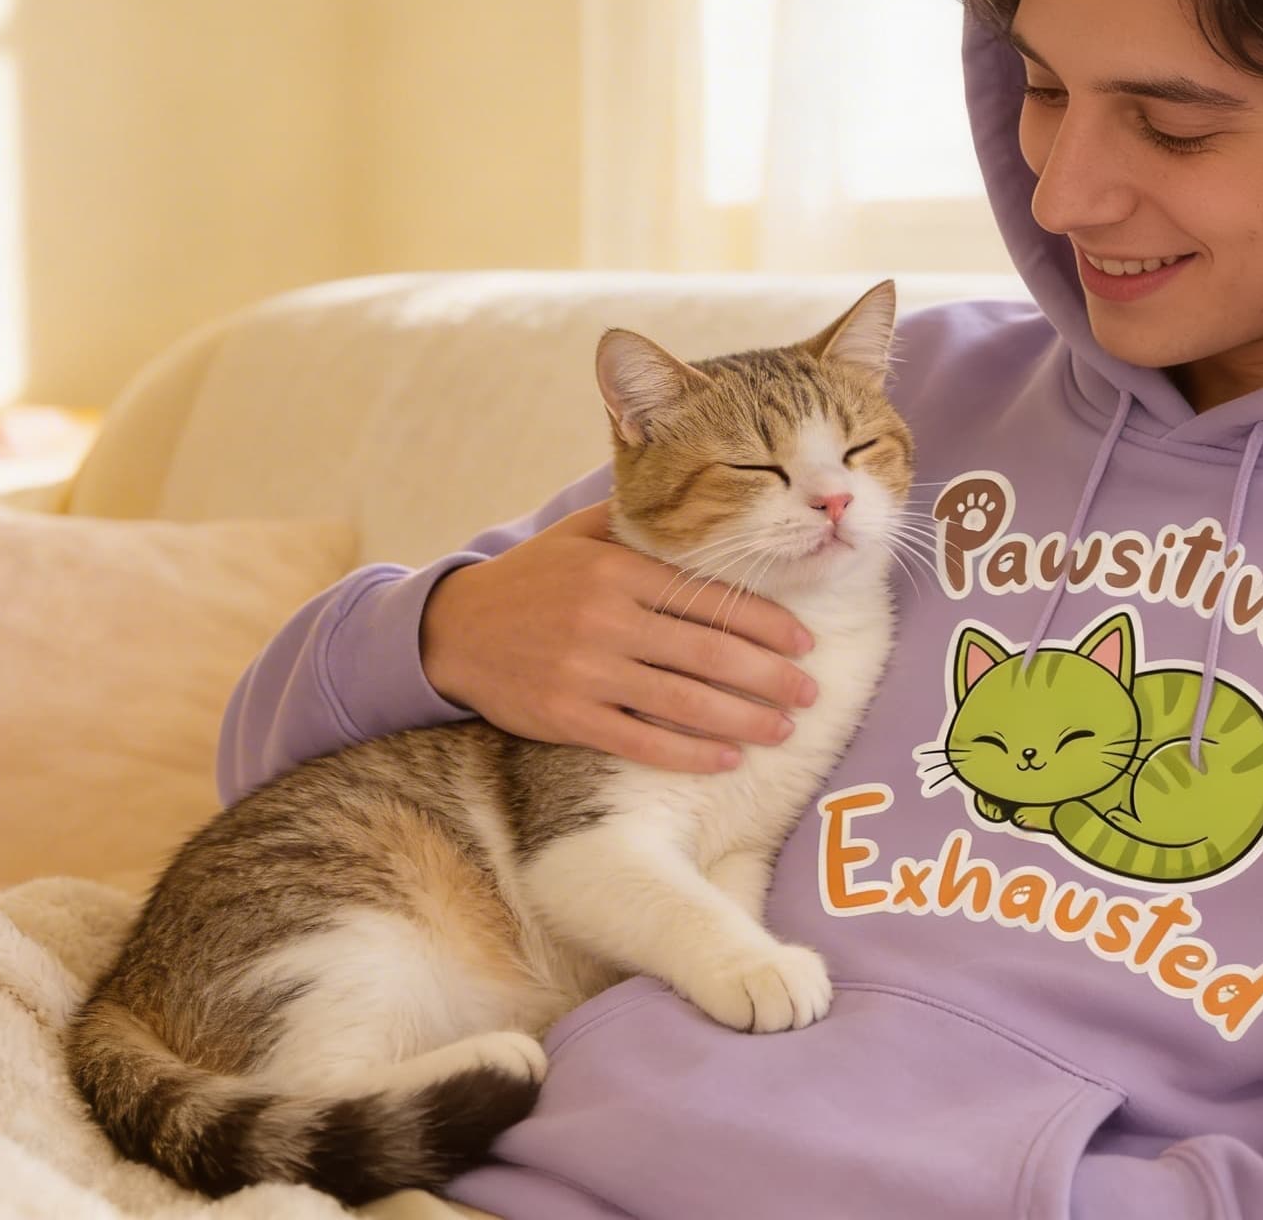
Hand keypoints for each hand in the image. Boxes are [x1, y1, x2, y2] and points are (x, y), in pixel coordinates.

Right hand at [420, 501, 818, 772]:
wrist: (453, 630)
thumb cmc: (530, 580)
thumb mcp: (578, 535)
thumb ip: (638, 526)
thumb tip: (706, 503)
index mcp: (617, 570)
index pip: (708, 597)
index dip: (765, 622)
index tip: (804, 641)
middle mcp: (606, 618)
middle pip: (707, 652)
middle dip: (769, 676)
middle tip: (809, 693)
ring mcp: (586, 670)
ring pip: (683, 700)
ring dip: (742, 719)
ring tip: (783, 730)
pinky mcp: (566, 716)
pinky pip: (641, 740)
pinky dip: (689, 753)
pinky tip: (726, 759)